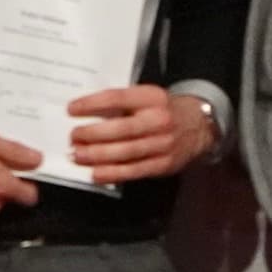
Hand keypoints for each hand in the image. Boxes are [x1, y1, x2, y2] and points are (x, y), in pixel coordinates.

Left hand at [67, 84, 211, 185]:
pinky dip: (113, 174)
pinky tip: (95, 173)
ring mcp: (164, 144)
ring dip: (98, 156)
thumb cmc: (164, 110)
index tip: (71, 109)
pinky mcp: (164, 164)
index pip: (118, 98)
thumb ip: (123, 103)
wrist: (200, 126)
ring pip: (126, 152)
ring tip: (78, 155)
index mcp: (152, 97)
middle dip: (93, 134)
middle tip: (73, 137)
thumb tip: (85, 112)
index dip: (92, 104)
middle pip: (122, 129)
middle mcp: (159, 120)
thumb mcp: (148, 97)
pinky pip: (135, 170)